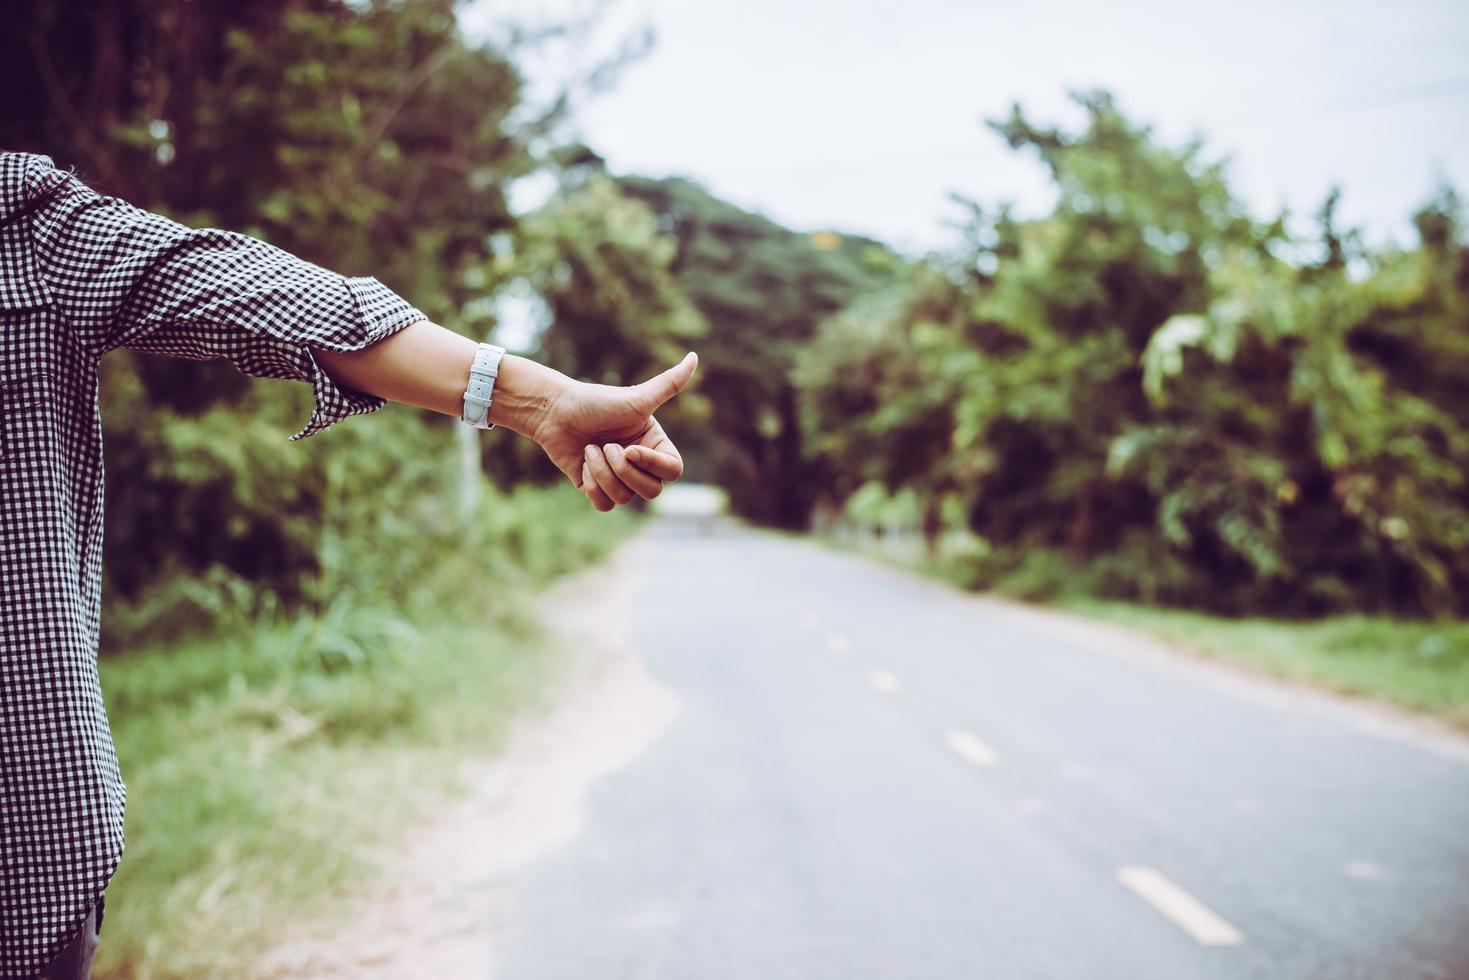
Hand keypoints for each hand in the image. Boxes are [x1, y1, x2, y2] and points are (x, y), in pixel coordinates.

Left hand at [531, 353, 697, 510]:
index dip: (652, 464)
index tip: (629, 448)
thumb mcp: (637, 397)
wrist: (555, 412)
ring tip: (590, 449)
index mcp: (655, 444)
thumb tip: (694, 357)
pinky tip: (583, 463)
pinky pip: (605, 504)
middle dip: (623, 470)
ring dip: (602, 472)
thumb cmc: (597, 402)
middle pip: (651, 491)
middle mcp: (640, 464)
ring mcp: (619, 479)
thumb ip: (669, 383)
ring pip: (625, 497)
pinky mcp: (596, 489)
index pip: (673, 470)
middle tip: (605, 445)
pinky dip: (592, 485)